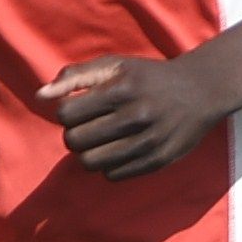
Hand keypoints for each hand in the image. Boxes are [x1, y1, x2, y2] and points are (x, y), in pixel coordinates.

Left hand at [41, 53, 227, 180]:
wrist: (201, 91)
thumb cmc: (148, 77)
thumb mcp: (115, 66)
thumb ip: (75, 76)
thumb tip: (40, 96)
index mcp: (121, 89)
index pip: (66, 114)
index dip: (66, 113)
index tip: (78, 109)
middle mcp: (135, 116)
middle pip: (75, 141)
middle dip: (75, 135)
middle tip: (88, 127)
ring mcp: (148, 142)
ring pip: (91, 163)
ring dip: (88, 153)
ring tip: (100, 141)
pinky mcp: (158, 161)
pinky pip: (113, 175)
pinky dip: (109, 166)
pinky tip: (119, 150)